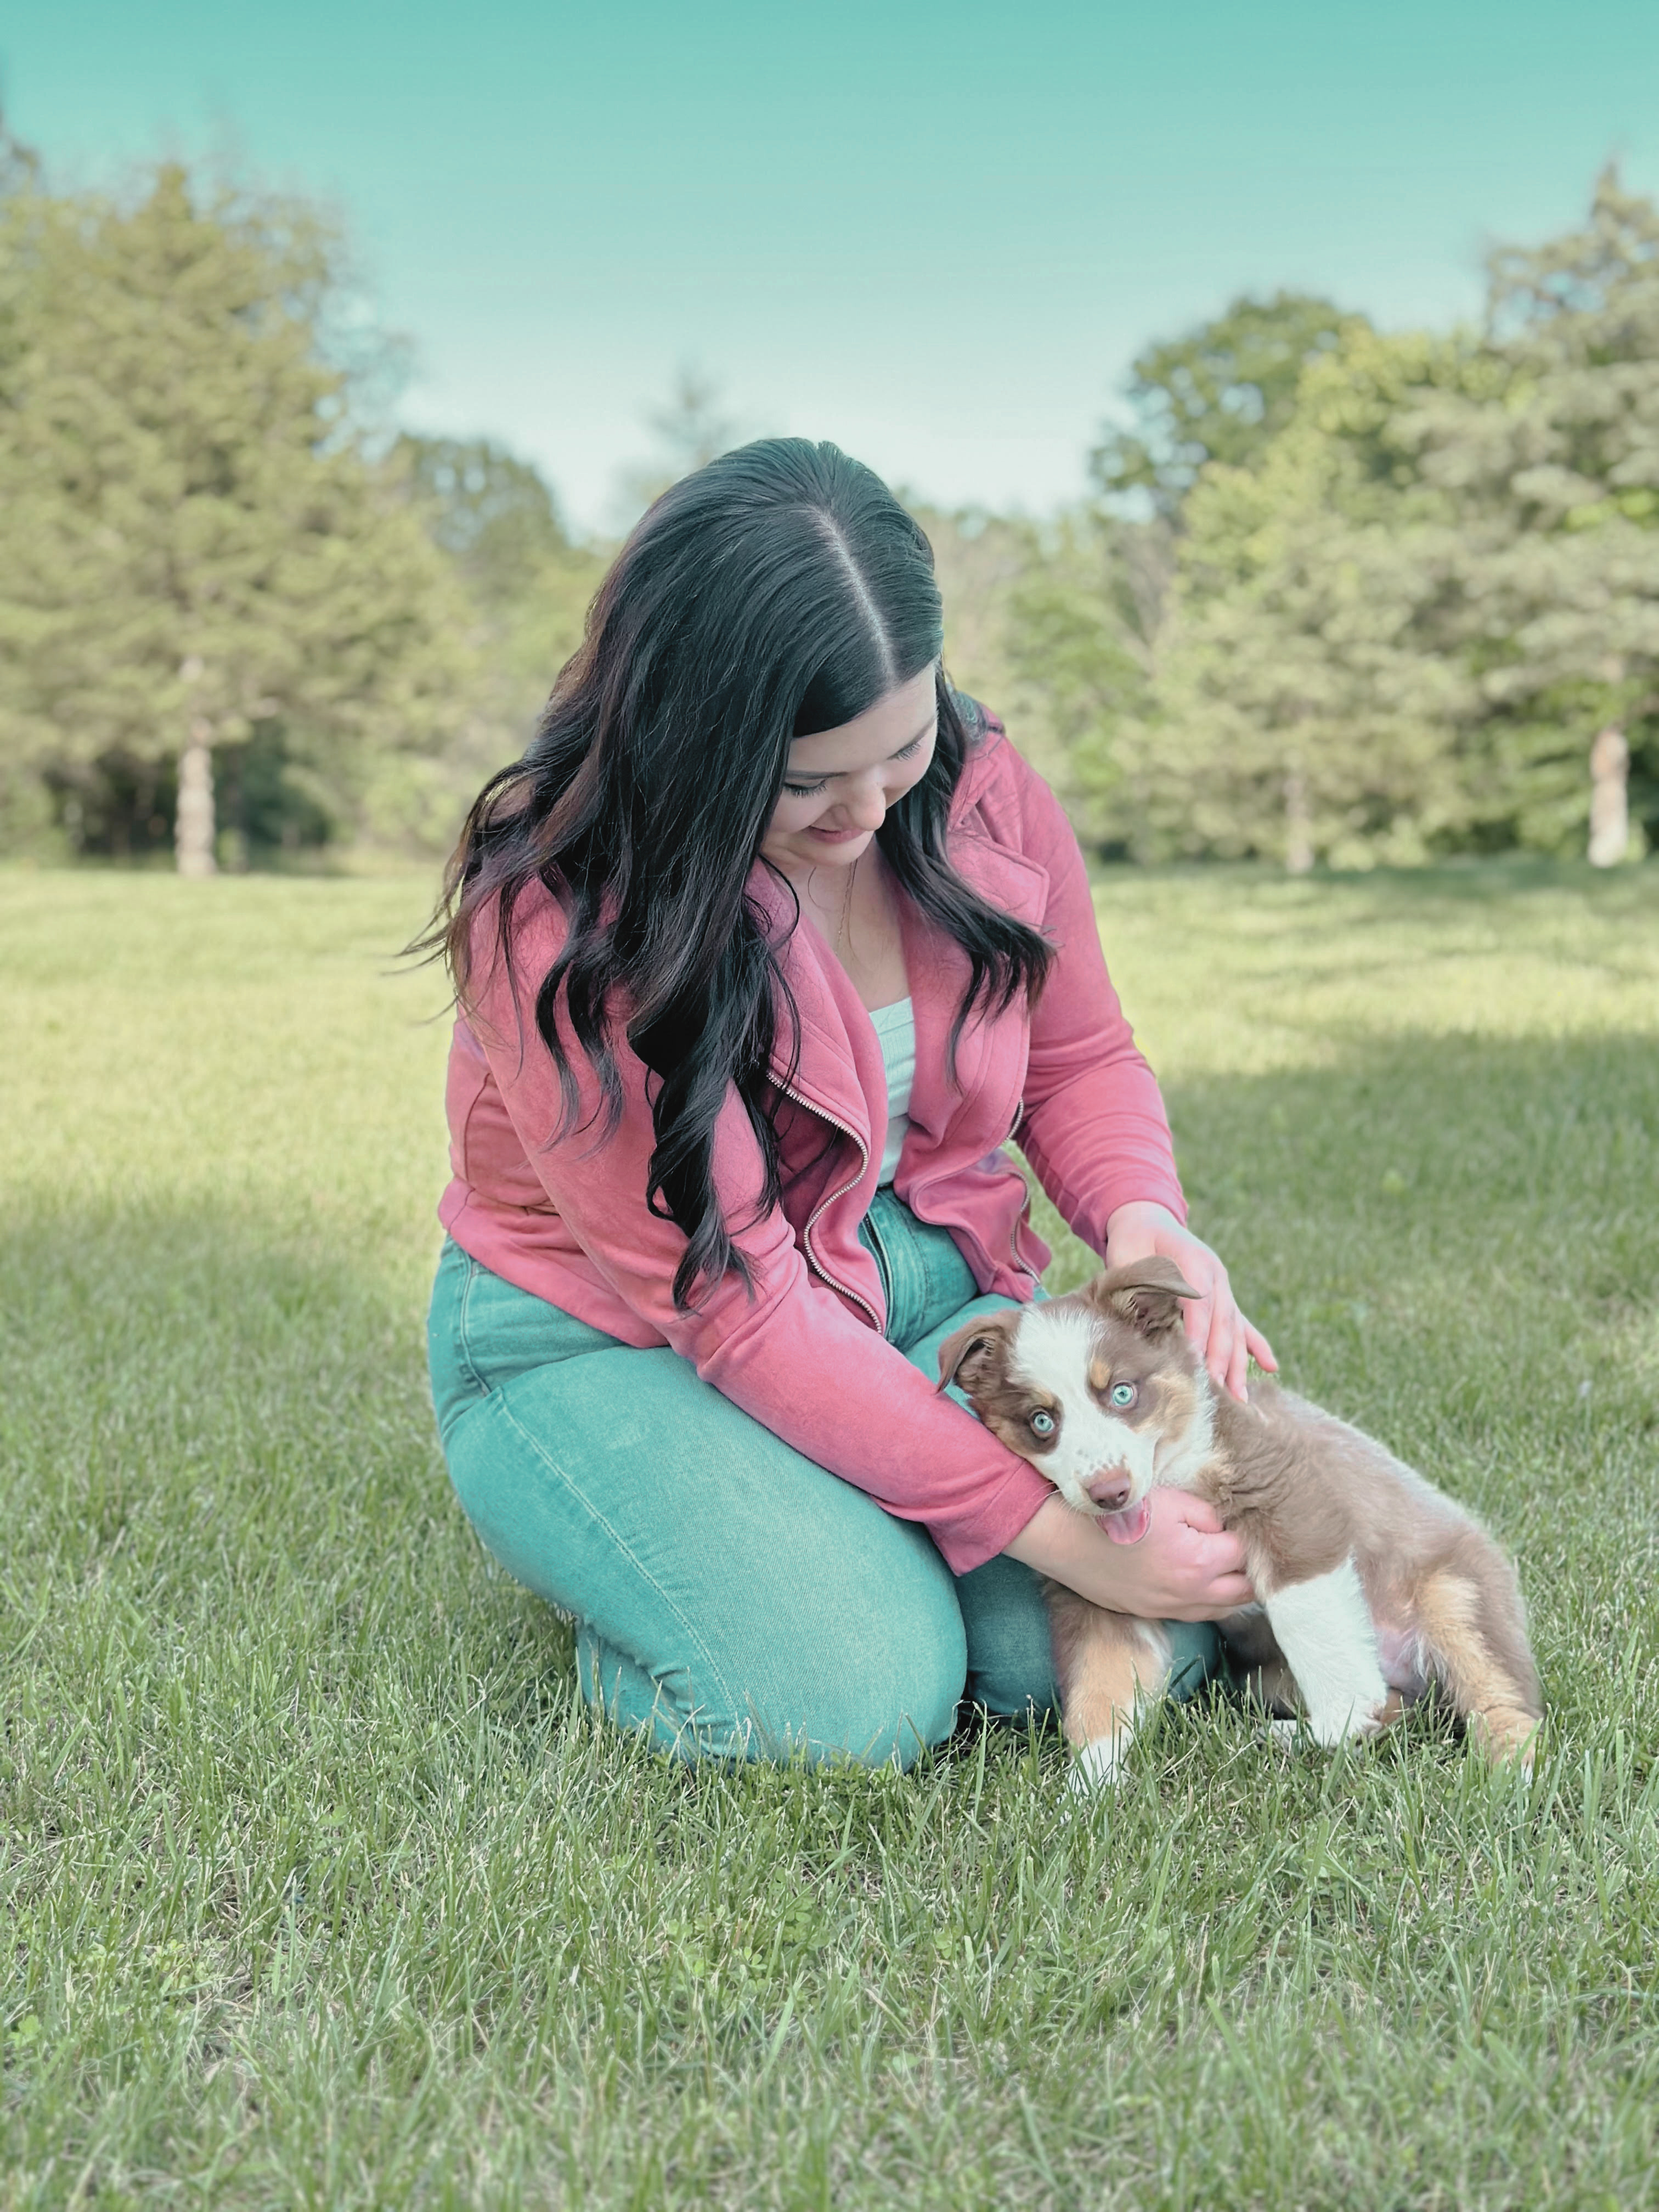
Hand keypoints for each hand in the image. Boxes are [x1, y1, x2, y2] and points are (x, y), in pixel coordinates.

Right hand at [1005, 1489, 1253, 1620]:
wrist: (1067, 1539)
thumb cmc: (1117, 1514)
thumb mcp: (1170, 1500)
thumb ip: (1208, 1514)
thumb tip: (1228, 1527)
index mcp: (1199, 1562)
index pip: (1246, 1553)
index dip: (1247, 1534)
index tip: (1243, 1520)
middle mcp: (1191, 1594)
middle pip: (1244, 1591)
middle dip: (1252, 1569)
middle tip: (1250, 1546)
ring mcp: (1171, 1608)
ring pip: (1224, 1609)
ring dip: (1236, 1591)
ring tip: (1237, 1568)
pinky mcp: (1153, 1612)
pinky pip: (1197, 1614)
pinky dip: (1210, 1601)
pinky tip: (1208, 1583)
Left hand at [1104, 1199, 1276, 1403]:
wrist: (1148, 1221)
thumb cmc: (1133, 1242)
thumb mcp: (1127, 1255)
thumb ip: (1137, 1281)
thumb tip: (1141, 1315)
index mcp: (1194, 1259)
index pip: (1200, 1302)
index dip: (1197, 1331)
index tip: (1193, 1360)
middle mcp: (1216, 1274)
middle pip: (1223, 1320)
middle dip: (1220, 1357)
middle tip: (1215, 1389)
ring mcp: (1223, 1287)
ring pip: (1235, 1328)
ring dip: (1238, 1363)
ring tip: (1240, 1396)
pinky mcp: (1223, 1298)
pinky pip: (1242, 1324)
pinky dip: (1256, 1345)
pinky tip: (1271, 1366)